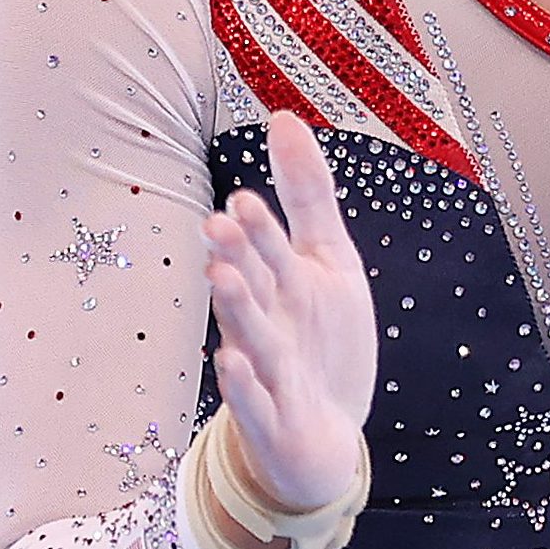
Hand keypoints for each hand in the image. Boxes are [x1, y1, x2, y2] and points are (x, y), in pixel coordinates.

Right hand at [199, 108, 378, 511]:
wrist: (327, 431)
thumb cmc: (321, 337)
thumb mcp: (329, 257)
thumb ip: (307, 192)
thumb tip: (283, 117)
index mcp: (281, 282)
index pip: (268, 246)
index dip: (259, 225)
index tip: (242, 197)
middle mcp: (270, 322)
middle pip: (253, 285)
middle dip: (238, 256)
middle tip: (220, 225)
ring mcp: (270, 372)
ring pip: (250, 336)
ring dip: (235, 308)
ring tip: (220, 275)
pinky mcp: (276, 420)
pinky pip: (257, 403)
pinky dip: (244, 386)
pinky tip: (232, 363)